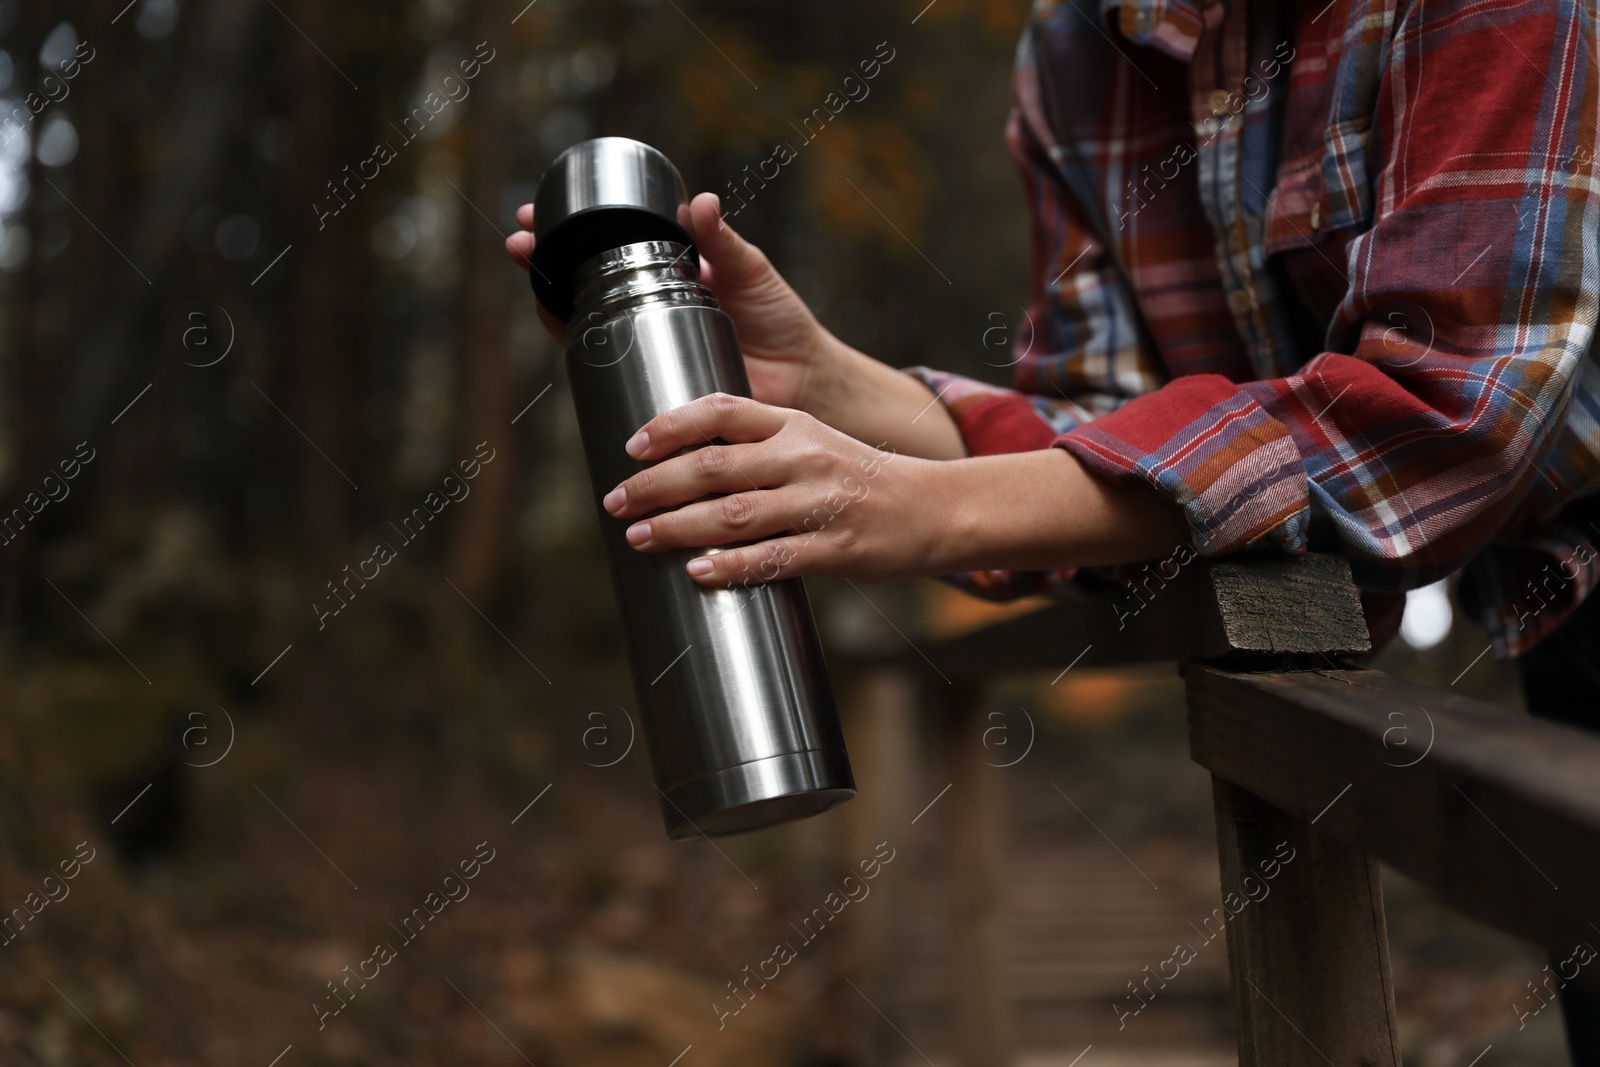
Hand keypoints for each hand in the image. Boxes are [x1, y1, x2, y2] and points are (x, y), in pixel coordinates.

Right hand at [505, 194, 831, 409]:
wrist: (799, 377)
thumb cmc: (780, 319)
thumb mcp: (749, 270)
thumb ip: (722, 240)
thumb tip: (699, 200)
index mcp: (669, 272)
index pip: (611, 244)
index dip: (576, 228)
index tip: (544, 210)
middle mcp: (649, 304)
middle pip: (583, 277)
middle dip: (546, 256)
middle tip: (521, 240)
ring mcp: (645, 339)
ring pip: (584, 315)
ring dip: (548, 293)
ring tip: (530, 268)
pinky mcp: (651, 375)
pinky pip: (605, 359)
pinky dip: (577, 343)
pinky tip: (555, 323)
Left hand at [598, 392, 947, 586]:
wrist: (936, 509)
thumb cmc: (861, 480)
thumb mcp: (814, 443)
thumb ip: (759, 447)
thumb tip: (685, 464)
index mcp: (795, 425)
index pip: (722, 411)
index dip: (671, 425)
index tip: (632, 446)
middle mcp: (804, 457)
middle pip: (714, 466)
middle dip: (655, 485)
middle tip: (617, 502)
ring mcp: (820, 503)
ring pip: (734, 513)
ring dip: (678, 527)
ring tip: (641, 538)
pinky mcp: (834, 548)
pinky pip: (772, 557)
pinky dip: (730, 565)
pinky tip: (698, 571)